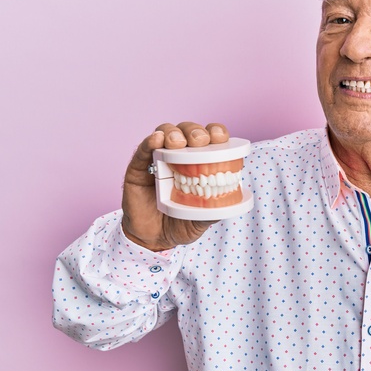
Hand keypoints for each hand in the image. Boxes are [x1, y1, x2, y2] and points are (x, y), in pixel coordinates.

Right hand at [121, 122, 229, 250]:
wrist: (153, 239)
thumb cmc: (180, 223)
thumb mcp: (202, 219)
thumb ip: (214, 209)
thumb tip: (232, 199)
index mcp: (200, 162)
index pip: (210, 138)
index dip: (216, 132)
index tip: (221, 138)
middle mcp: (179, 156)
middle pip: (188, 131)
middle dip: (196, 132)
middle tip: (200, 142)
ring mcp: (158, 159)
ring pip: (166, 133)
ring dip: (174, 133)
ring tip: (178, 143)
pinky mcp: (138, 167)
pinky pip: (143, 149)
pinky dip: (150, 141)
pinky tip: (157, 139)